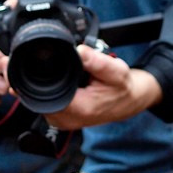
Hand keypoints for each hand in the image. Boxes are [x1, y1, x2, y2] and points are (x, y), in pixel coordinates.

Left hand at [45, 44, 162, 129]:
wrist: (129, 101)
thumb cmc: (123, 87)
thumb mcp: (114, 70)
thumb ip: (95, 60)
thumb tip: (78, 50)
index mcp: (80, 109)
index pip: (49, 93)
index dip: (50, 78)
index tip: (60, 68)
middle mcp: (70, 119)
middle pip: (43, 97)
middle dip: (52, 81)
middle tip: (72, 74)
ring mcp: (65, 123)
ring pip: (44, 101)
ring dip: (53, 88)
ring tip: (72, 81)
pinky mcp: (64, 121)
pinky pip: (49, 105)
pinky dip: (56, 94)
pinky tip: (70, 88)